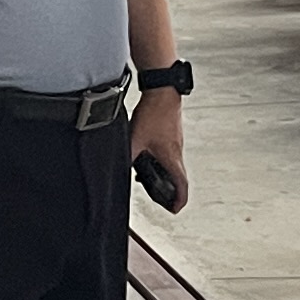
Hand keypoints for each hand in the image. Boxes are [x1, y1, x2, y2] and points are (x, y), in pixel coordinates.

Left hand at [129, 87, 187, 212]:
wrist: (162, 91)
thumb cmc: (154, 113)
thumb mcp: (135, 140)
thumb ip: (127, 156)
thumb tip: (117, 168)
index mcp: (171, 158)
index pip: (182, 186)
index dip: (179, 201)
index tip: (174, 209)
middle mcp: (177, 152)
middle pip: (179, 178)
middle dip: (172, 191)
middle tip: (162, 197)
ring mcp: (176, 142)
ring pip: (175, 165)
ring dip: (167, 175)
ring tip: (151, 177)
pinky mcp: (172, 133)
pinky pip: (170, 153)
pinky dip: (163, 161)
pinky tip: (148, 155)